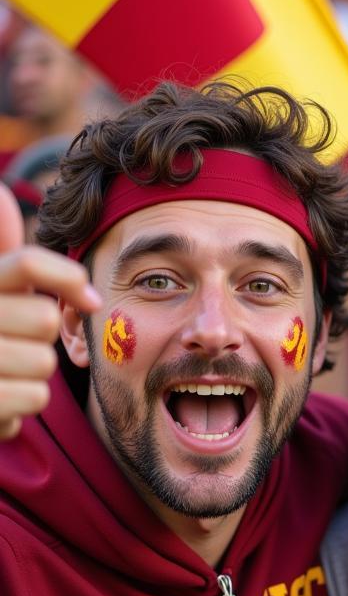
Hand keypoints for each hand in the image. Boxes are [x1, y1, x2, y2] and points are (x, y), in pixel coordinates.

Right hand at [0, 183, 101, 439]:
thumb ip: (3, 254)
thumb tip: (0, 193)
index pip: (25, 264)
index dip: (66, 278)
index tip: (91, 298)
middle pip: (44, 318)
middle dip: (42, 335)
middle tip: (16, 342)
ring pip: (43, 361)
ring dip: (33, 372)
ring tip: (4, 372)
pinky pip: (34, 395)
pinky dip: (23, 402)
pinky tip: (0, 399)